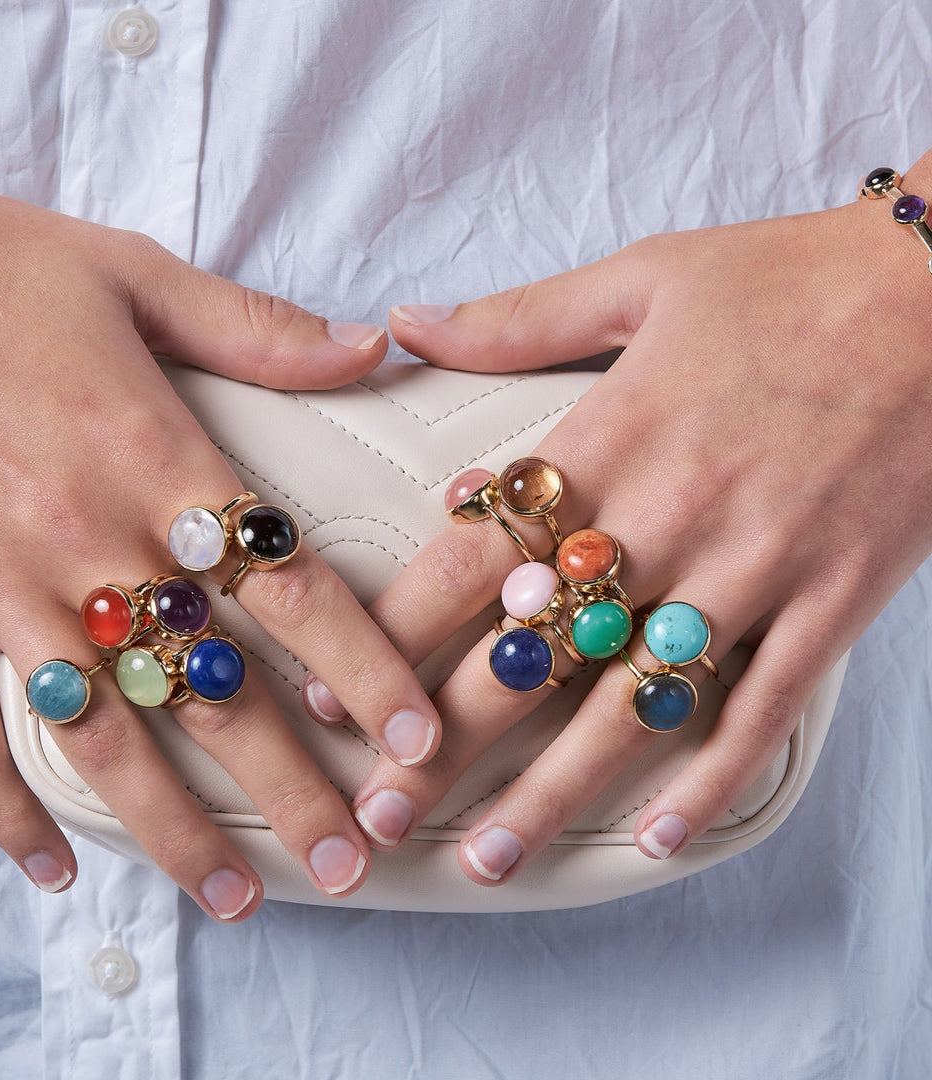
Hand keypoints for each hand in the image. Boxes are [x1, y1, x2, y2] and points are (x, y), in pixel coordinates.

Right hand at [0, 165, 440, 917]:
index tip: (412, 740)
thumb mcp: (135, 274)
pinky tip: (52, 868)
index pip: (284, 589)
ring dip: (172, 826)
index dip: (361, 669)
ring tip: (233, 899)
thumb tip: (370, 346)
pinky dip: (4, 805)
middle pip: (209, 687)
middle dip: (287, 786)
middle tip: (351, 861)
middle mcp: (81, 536)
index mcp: (152, 455)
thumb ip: (260, 329)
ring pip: (98, 732)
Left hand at [342, 164, 931, 881]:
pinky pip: (764, 705)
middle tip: (380, 816)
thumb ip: (515, 321)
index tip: (334, 694)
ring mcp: (755, 567)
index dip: (394, 634)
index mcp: (606, 440)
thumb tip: (407, 322)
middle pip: (531, 655)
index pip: (471, 560)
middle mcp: (667, 517)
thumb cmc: (788, 278)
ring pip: (634, 705)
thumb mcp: (639, 278)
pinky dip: (710, 777)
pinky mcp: (833, 596)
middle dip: (447, 744)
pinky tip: (655, 835)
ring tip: (488, 858)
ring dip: (553, 792)